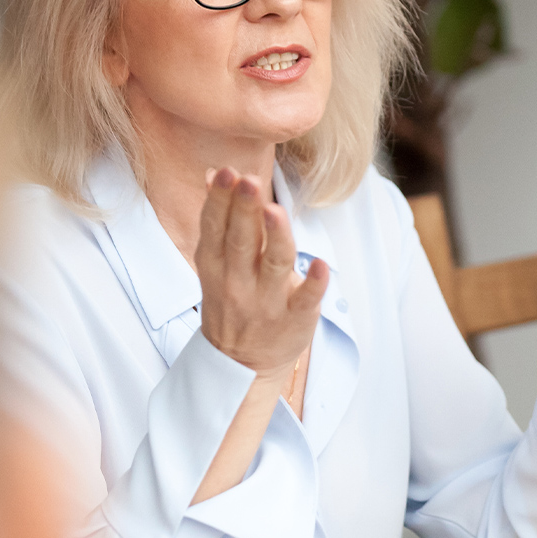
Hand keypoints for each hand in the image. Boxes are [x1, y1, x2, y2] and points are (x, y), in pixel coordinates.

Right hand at [195, 167, 327, 380]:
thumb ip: (220, 220)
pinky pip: (305, 300)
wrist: (241, 364)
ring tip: (274, 211)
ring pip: (273, 265)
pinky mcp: (295, 320)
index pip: (215, 227)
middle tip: (248, 180)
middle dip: (243, 210)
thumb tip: (215, 173)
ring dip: (275, 238)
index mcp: (216, 265)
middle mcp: (238, 282)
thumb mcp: (216, 264)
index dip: (220, 200)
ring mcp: (267, 302)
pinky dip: (313, 284)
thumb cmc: (233, 301)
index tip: (227, 173)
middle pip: (241, 241)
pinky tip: (322, 266)